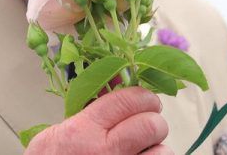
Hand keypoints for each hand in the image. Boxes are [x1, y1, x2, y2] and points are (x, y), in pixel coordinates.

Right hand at [25, 87, 170, 153]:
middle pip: (151, 125)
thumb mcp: (64, 126)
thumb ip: (92, 104)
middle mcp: (106, 151)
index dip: (142, 95)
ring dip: (157, 146)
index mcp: (85, 129)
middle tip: (147, 121)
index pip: (127, 101)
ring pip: (162, 151)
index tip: (144, 98)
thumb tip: (119, 79)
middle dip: (153, 119)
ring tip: (144, 145)